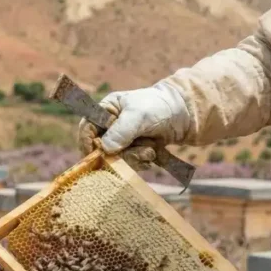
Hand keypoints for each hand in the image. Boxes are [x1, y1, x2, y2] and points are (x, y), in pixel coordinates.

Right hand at [76, 82, 191, 170]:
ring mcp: (121, 140)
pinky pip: (129, 163)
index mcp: (105, 110)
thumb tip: (105, 149)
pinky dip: (140, 162)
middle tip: (140, 152)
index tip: (98, 156)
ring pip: (116, 159)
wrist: (184, 114)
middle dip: (120, 154)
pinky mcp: (133, 150)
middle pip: (101, 149)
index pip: (87, 129)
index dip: (88, 143)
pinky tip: (152, 155)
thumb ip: (121, 131)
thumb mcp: (139, 116)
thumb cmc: (159, 107)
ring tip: (151, 150)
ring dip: (134, 158)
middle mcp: (110, 126)